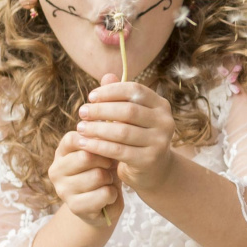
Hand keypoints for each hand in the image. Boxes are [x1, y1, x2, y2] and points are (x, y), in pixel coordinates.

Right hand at [47, 121, 122, 230]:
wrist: (102, 205)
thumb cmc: (103, 172)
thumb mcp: (102, 152)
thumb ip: (101, 139)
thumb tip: (109, 122)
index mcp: (61, 152)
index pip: (75, 138)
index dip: (97, 141)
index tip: (106, 146)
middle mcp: (56, 170)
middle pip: (87, 156)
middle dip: (106, 161)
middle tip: (109, 167)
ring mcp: (63, 190)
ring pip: (98, 176)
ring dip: (110, 179)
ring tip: (107, 182)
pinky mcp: (74, 207)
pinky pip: (104, 194)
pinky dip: (113, 194)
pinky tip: (108, 196)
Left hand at [77, 76, 178, 193]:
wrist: (153, 170)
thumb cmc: (137, 137)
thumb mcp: (130, 116)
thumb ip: (119, 97)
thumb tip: (107, 76)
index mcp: (161, 105)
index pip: (135, 90)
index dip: (111, 91)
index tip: (90, 97)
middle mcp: (165, 121)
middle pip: (128, 110)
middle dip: (101, 110)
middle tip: (82, 112)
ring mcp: (160, 142)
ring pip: (122, 131)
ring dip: (97, 128)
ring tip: (80, 128)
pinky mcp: (149, 160)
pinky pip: (118, 150)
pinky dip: (98, 146)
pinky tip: (84, 144)